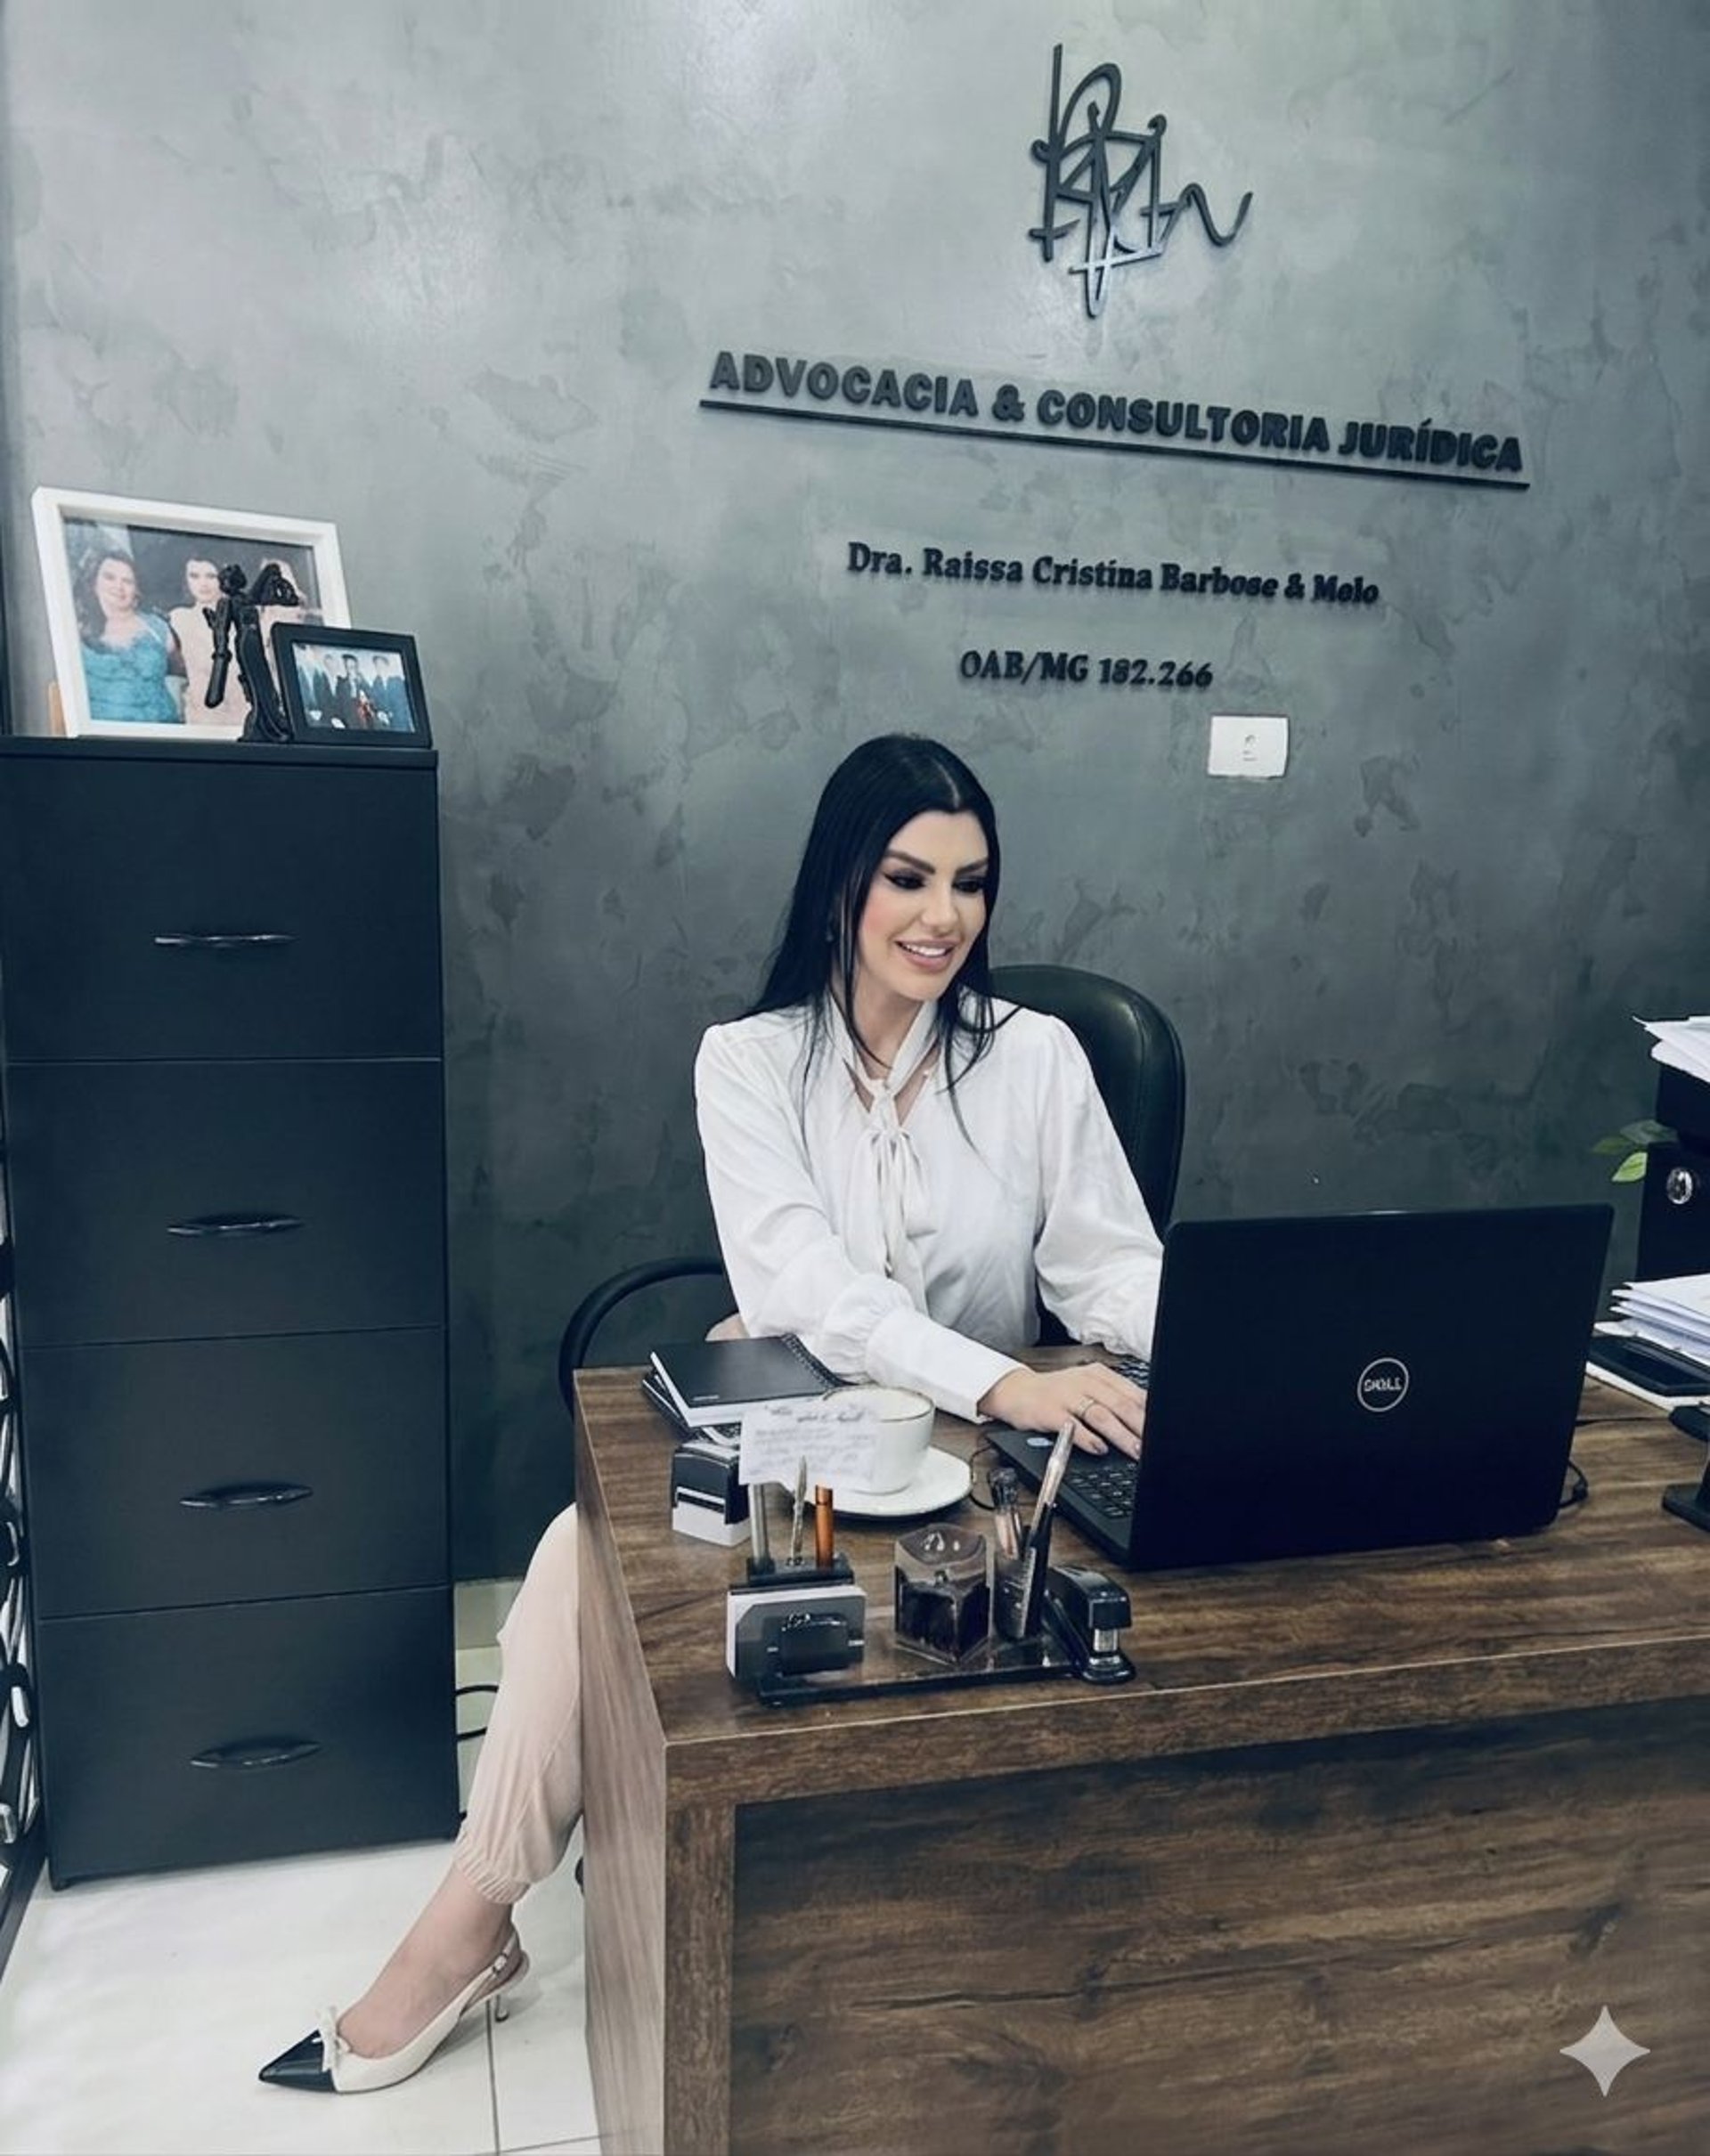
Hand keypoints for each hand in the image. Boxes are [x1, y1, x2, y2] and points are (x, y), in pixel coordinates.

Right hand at [978, 1362, 1145, 1456]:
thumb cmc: (1056, 1393)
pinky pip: (1073, 1425)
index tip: (1161, 1432)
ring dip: (1121, 1435)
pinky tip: (1099, 1449)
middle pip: (1121, 1405)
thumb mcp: (1088, 1389)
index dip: (1149, 1415)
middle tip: (1153, 1446)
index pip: (1132, 1394)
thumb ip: (1114, 1400)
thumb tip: (1145, 1421)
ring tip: (1134, 1450)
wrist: (1015, 1392)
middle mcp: (1085, 1382)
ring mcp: (1068, 1395)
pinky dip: (1088, 1438)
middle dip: (1140, 1428)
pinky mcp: (1051, 1411)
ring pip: (1102, 1415)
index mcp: (1100, 1375)